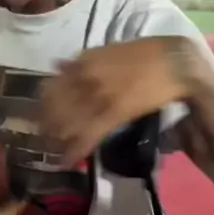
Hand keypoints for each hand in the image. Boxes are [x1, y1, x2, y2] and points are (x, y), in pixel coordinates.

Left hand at [40, 36, 199, 167]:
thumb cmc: (144, 55)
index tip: (39, 118)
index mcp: (82, 62)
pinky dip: (74, 152)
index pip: (50, 87)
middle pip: (53, 109)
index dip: (41, 108)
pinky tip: (67, 163)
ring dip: (56, 143)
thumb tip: (56, 64)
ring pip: (66, 125)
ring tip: (53, 153)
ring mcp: (98, 97)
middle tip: (44, 141)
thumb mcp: (106, 51)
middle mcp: (85, 78)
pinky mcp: (113, 114)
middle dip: (45, 128)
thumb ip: (80, 60)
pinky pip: (86, 137)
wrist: (174, 62)